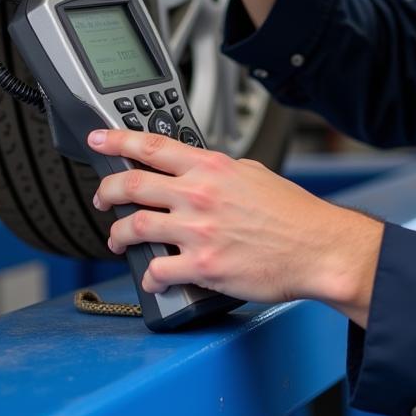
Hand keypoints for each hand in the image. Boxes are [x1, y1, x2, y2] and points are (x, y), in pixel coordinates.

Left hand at [88, 129, 383, 326]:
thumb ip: (220, 171)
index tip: (98, 140)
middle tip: (100, 197)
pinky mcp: (202, 265)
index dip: (117, 141)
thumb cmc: (293, 214)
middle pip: (132, 185)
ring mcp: (198, 230)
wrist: (317, 247)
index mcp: (212, 168)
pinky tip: (153, 274)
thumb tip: (199, 171)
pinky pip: (157, 270)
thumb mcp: (253, 173)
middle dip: (106, 190)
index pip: (152, 146)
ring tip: (118, 238)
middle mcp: (200, 195)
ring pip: (135, 226)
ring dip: (118, 234)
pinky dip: (149, 275)